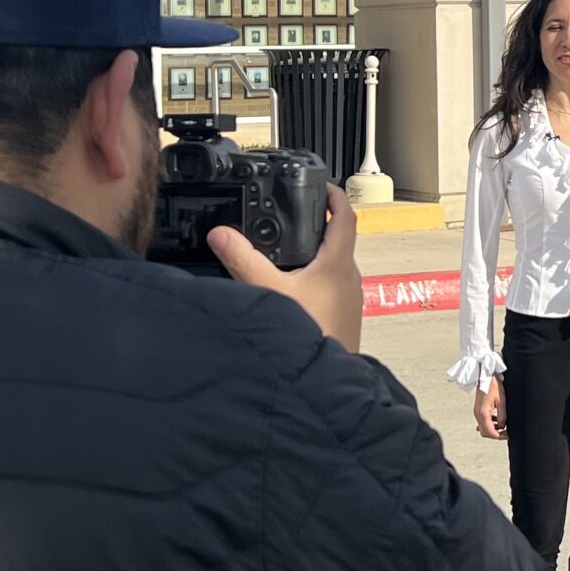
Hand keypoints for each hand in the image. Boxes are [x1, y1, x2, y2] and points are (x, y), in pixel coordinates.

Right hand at [211, 187, 362, 352]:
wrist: (327, 385)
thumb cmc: (311, 338)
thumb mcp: (269, 293)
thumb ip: (243, 261)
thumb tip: (220, 234)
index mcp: (337, 263)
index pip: (345, 215)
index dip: (333, 195)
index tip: (320, 185)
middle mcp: (349, 278)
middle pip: (339, 238)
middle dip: (318, 223)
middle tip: (295, 214)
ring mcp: (349, 299)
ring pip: (334, 265)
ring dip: (316, 252)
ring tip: (287, 248)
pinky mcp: (343, 317)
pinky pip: (331, 287)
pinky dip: (314, 278)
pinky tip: (291, 290)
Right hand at [473, 381, 507, 439]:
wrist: (485, 376)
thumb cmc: (493, 385)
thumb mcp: (502, 401)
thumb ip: (502, 416)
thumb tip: (503, 425)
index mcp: (483, 413)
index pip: (490, 432)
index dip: (499, 436)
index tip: (506, 435)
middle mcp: (478, 414)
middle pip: (485, 433)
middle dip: (495, 435)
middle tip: (505, 432)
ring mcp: (477, 412)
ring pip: (483, 428)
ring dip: (492, 429)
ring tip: (503, 426)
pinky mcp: (478, 409)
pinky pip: (483, 421)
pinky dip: (490, 424)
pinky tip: (497, 420)